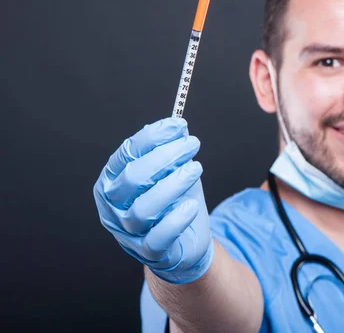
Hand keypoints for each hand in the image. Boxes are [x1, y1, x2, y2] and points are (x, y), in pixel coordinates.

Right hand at [93, 117, 213, 283]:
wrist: (183, 242)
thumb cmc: (173, 202)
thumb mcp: (171, 173)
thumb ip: (170, 152)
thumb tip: (178, 127)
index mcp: (113, 181)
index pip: (126, 154)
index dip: (152, 137)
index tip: (178, 125)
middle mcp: (113, 207)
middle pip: (133, 179)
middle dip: (165, 156)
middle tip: (192, 144)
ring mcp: (127, 232)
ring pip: (143, 208)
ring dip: (173, 184)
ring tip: (196, 168)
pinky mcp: (147, 252)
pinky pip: (157, 238)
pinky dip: (176, 220)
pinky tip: (192, 205)